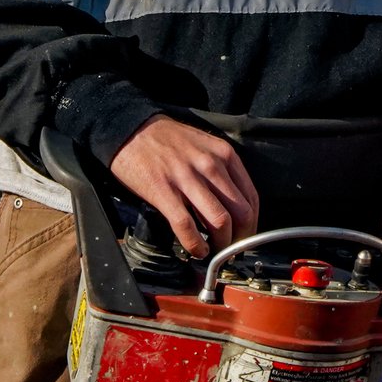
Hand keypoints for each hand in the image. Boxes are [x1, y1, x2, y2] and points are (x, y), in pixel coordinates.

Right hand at [108, 116, 260, 258]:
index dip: (251, 225)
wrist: (130, 129)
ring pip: (219, 221)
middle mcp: (210, 165)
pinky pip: (186, 225)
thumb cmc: (166, 140)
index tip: (245, 237)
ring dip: (220, 245)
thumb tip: (231, 206)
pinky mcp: (164, 191)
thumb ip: (221, 170)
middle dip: (240, 239)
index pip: (251, 198)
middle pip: (240, 213)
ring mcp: (187, 178)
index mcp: (223, 154)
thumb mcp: (204, 146)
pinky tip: (196, 250)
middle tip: (232, 250)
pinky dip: (195, 244)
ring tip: (215, 252)